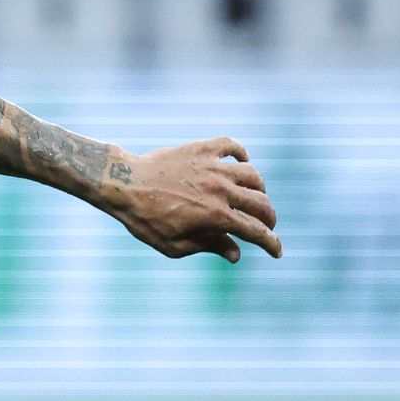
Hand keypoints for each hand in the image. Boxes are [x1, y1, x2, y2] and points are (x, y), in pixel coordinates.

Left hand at [105, 138, 281, 262]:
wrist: (122, 183)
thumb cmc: (144, 219)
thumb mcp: (175, 245)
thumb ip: (209, 246)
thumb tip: (237, 254)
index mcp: (215, 217)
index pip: (256, 232)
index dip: (271, 244)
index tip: (277, 251)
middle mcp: (220, 190)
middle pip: (261, 204)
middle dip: (269, 219)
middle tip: (265, 225)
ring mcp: (212, 167)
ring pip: (252, 175)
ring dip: (258, 190)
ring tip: (252, 197)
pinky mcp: (201, 149)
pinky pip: (232, 146)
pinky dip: (241, 153)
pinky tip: (240, 163)